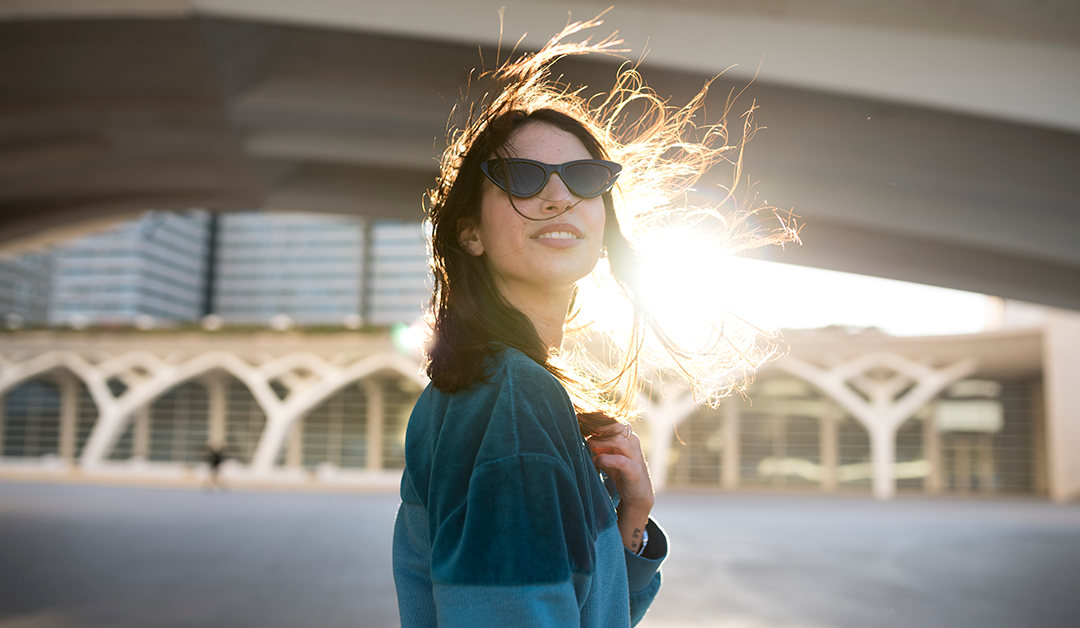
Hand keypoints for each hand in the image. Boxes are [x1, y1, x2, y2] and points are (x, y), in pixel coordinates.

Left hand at [587, 422, 653, 552]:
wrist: (638, 492)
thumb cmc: (620, 470)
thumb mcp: (608, 454)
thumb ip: (598, 444)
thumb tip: (580, 433)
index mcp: (627, 435)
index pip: (612, 421)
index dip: (597, 419)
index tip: (581, 418)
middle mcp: (633, 442)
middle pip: (616, 426)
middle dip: (597, 428)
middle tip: (582, 429)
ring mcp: (635, 455)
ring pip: (618, 440)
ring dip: (600, 442)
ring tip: (588, 445)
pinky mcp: (635, 470)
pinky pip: (619, 461)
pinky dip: (605, 459)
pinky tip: (595, 461)